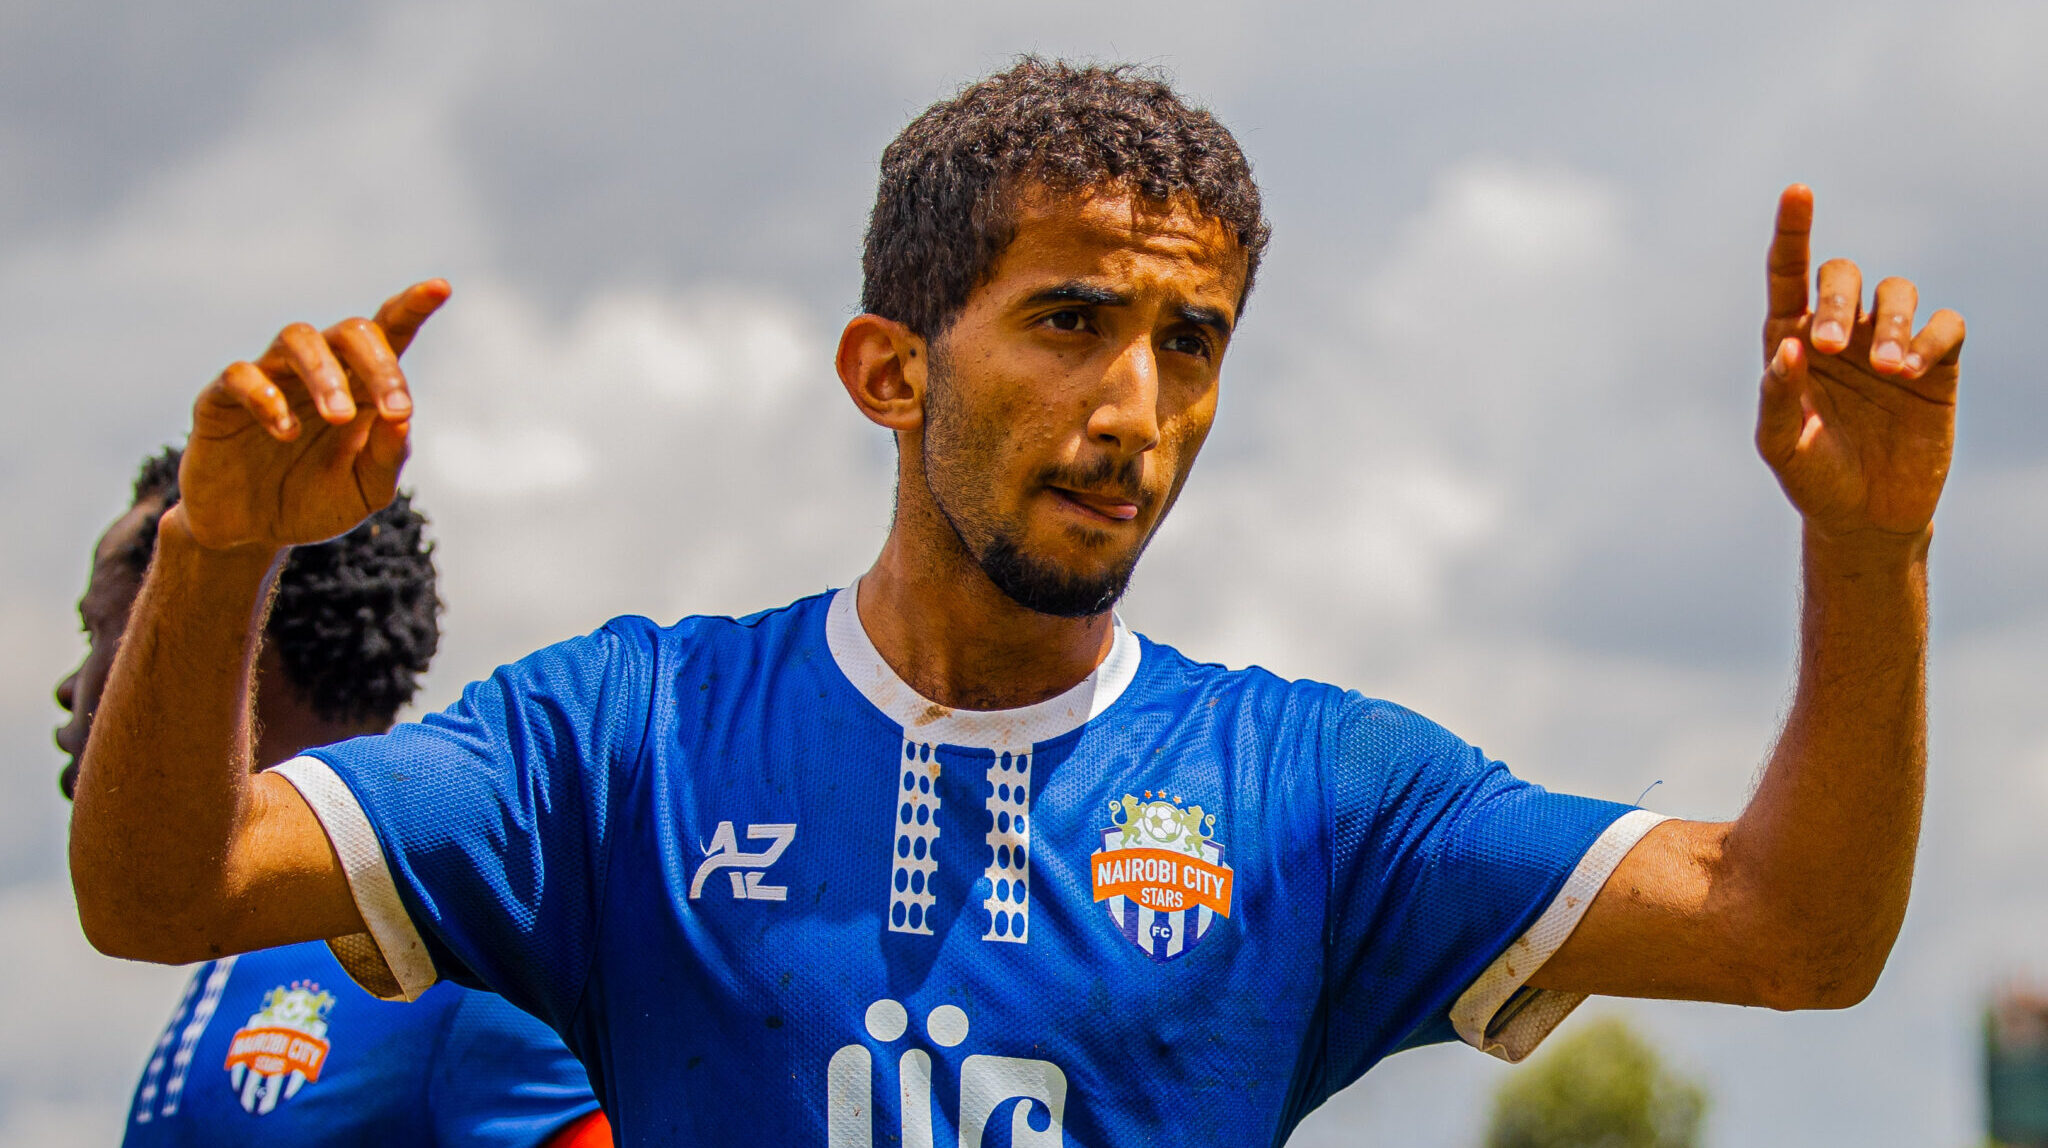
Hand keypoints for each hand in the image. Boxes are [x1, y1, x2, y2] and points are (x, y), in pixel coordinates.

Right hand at [178, 280, 449, 552]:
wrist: (252, 531)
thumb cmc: (316, 501)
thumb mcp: (364, 489)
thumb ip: (387, 456)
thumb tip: (402, 419)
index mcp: (361, 386)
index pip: (389, 333)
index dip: (412, 306)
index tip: (440, 287)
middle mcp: (318, 370)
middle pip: (351, 331)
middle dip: (379, 364)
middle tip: (394, 411)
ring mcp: (271, 377)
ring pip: (296, 338)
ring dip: (325, 373)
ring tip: (336, 417)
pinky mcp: (223, 398)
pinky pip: (242, 375)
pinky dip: (266, 397)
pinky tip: (285, 432)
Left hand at [1757, 186, 1963, 543]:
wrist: (1866, 518)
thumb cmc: (1814, 478)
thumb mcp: (1781, 446)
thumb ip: (1776, 398)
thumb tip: (1786, 349)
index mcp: (1793, 341)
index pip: (1788, 274)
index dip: (1793, 231)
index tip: (1797, 192)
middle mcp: (1841, 332)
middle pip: (1843, 276)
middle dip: (1838, 300)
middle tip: (1829, 347)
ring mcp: (1890, 345)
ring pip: (1897, 293)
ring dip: (1893, 323)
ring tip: (1888, 370)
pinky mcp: (1937, 366)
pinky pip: (1946, 326)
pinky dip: (1932, 339)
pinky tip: (1914, 372)